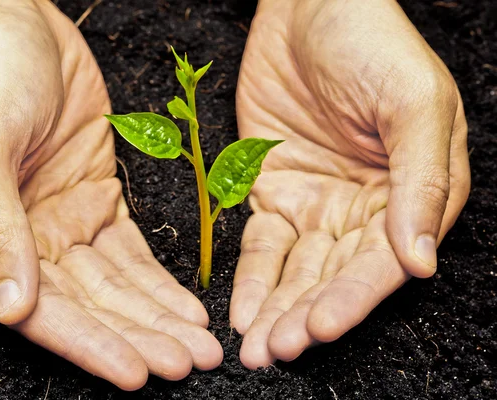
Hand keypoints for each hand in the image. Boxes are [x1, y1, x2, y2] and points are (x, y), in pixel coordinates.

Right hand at [0, 0, 221, 388]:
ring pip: (114, 288)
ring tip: (197, 347)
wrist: (15, 24)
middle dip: (137, 338)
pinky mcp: (92, 204)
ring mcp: (57, 226)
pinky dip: (158, 285)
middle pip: (83, 308)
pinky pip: (129, 256)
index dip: (88, 343)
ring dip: (156, 319)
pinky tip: (185, 309)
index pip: (33, 310)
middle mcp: (14, 244)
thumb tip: (12, 306)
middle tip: (187, 363)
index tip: (136, 371)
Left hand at [230, 0, 469, 368]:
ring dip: (276, 309)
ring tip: (256, 346)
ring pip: (295, 271)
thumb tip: (420, 261)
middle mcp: (364, 210)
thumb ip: (421, 181)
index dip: (353, 298)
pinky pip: (260, 244)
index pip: (382, 263)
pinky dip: (251, 278)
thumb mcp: (414, 103)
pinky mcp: (272, 193)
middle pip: (334, 277)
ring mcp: (316, 204)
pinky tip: (241, 311)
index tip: (320, 327)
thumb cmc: (373, 43)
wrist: (310, 7)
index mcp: (411, 195)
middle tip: (276, 351)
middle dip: (305, 316)